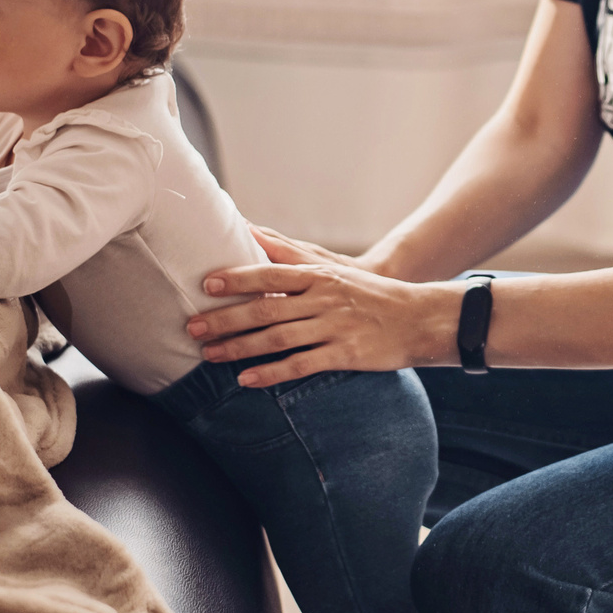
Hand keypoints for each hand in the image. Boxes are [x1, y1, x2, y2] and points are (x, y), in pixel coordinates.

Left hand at [187, 230, 454, 386]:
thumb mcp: (333, 268)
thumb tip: (250, 231)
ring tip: (210, 356)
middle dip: (225, 319)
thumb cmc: (369, 292)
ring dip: (239, 348)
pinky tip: (246, 380)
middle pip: (266, 309)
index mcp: (319, 275)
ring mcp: (334, 327)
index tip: (206, 284)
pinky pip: (300, 365)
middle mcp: (324, 299)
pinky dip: (271, 373)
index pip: (271, 273)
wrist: (418, 318)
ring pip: (277, 339)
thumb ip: (290, 254)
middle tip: (193, 328)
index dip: (237, 279)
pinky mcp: (345, 354)